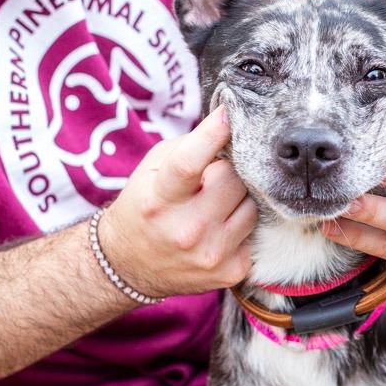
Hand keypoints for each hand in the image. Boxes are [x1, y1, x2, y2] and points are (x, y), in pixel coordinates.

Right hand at [98, 106, 256, 297]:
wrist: (131, 265)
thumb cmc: (146, 208)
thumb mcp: (152, 172)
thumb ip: (189, 148)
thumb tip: (231, 125)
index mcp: (159, 200)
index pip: (189, 164)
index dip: (212, 135)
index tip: (229, 114)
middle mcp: (186, 231)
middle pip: (233, 181)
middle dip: (229, 171)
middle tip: (215, 176)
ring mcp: (211, 254)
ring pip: (252, 206)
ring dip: (239, 199)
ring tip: (217, 204)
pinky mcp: (232, 272)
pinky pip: (255, 232)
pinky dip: (243, 224)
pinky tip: (223, 228)